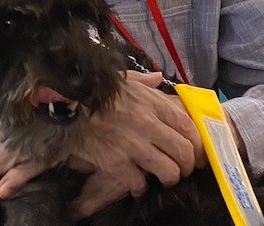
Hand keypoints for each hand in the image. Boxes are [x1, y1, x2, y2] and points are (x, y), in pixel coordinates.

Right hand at [69, 70, 206, 218]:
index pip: (188, 126)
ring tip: (163, 177)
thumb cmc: (96, 91)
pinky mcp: (116, 162)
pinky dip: (140, 186)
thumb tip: (158, 78)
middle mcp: (147, 124)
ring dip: (169, 177)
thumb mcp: (123, 79)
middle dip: (187, 165)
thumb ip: (145, 81)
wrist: (66, 106)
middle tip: (182, 168)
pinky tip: (136, 182)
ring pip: (168, 171)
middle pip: (183, 152)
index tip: (195, 151)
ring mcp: (132, 145)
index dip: (197, 143)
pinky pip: (139, 182)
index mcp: (152, 102)